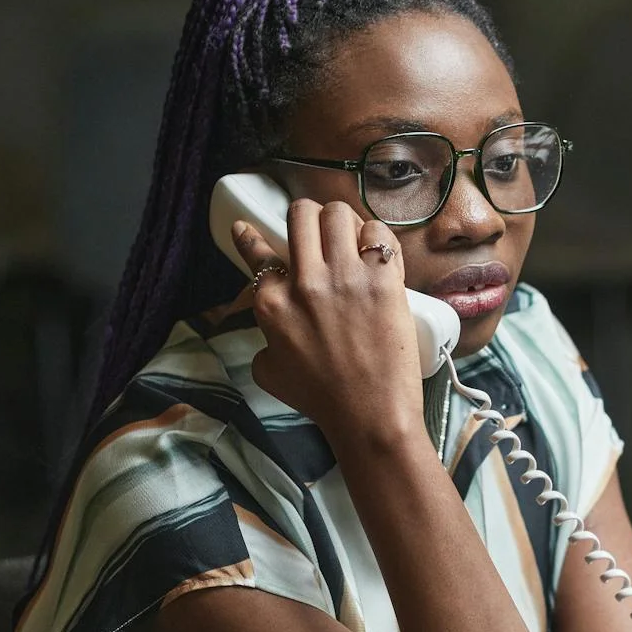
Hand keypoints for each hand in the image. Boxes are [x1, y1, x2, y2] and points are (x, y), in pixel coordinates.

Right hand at [231, 201, 421, 447]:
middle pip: (301, 215)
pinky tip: (378, 251)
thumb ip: (264, 340)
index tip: (248, 228)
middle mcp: (304, 283)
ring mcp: (344, 278)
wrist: (369, 416)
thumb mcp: (270, 372)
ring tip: (351, 237)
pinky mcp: (383, 281)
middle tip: (321, 230)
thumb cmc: (321, 400)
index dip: (251, 235)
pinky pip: (378, 234)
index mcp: (271, 304)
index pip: (257, 253)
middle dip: (309, 216)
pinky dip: (377, 237)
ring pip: (338, 215)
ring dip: (344, 221)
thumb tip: (270, 330)